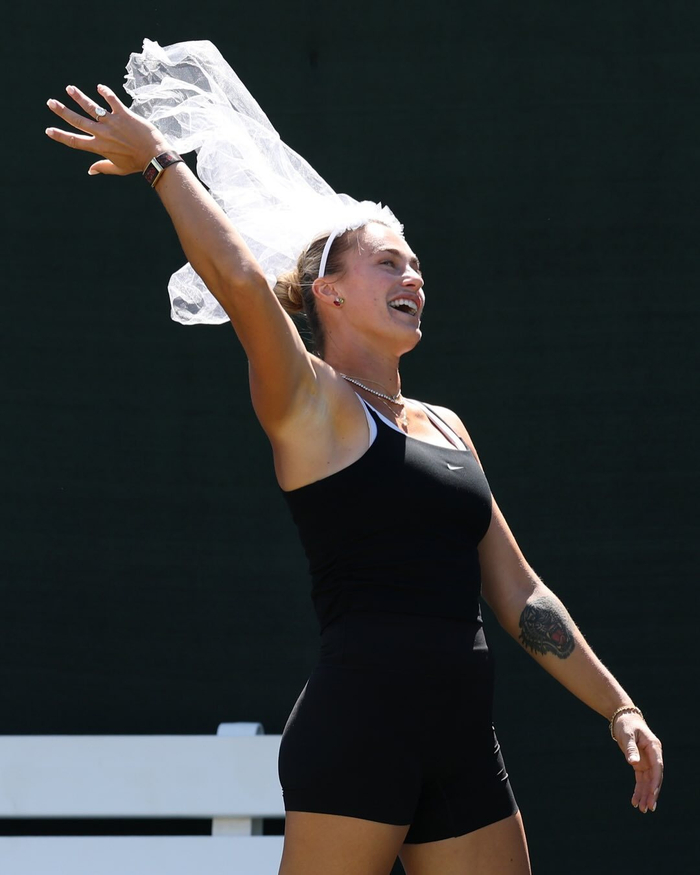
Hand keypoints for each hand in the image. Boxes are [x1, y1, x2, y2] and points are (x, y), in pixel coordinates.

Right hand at [45, 84, 170, 176]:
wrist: (155, 157)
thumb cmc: (137, 164)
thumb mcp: (118, 169)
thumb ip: (102, 168)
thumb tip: (90, 171)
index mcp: (98, 147)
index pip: (75, 141)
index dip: (61, 136)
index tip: (49, 130)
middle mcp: (102, 133)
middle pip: (77, 120)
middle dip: (62, 111)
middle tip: (51, 102)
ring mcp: (112, 122)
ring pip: (91, 107)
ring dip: (79, 97)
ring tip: (69, 88)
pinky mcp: (124, 114)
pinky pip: (112, 99)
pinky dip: (105, 92)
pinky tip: (99, 87)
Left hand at [613, 712, 663, 812]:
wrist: (624, 719)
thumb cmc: (627, 725)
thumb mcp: (627, 734)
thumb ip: (631, 748)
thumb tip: (633, 763)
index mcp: (654, 748)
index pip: (657, 768)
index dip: (656, 782)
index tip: (653, 794)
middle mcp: (653, 756)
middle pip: (655, 778)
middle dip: (651, 793)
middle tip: (648, 808)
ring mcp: (647, 761)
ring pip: (648, 781)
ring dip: (645, 795)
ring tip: (642, 809)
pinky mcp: (640, 764)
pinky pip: (641, 779)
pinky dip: (639, 790)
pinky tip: (635, 801)